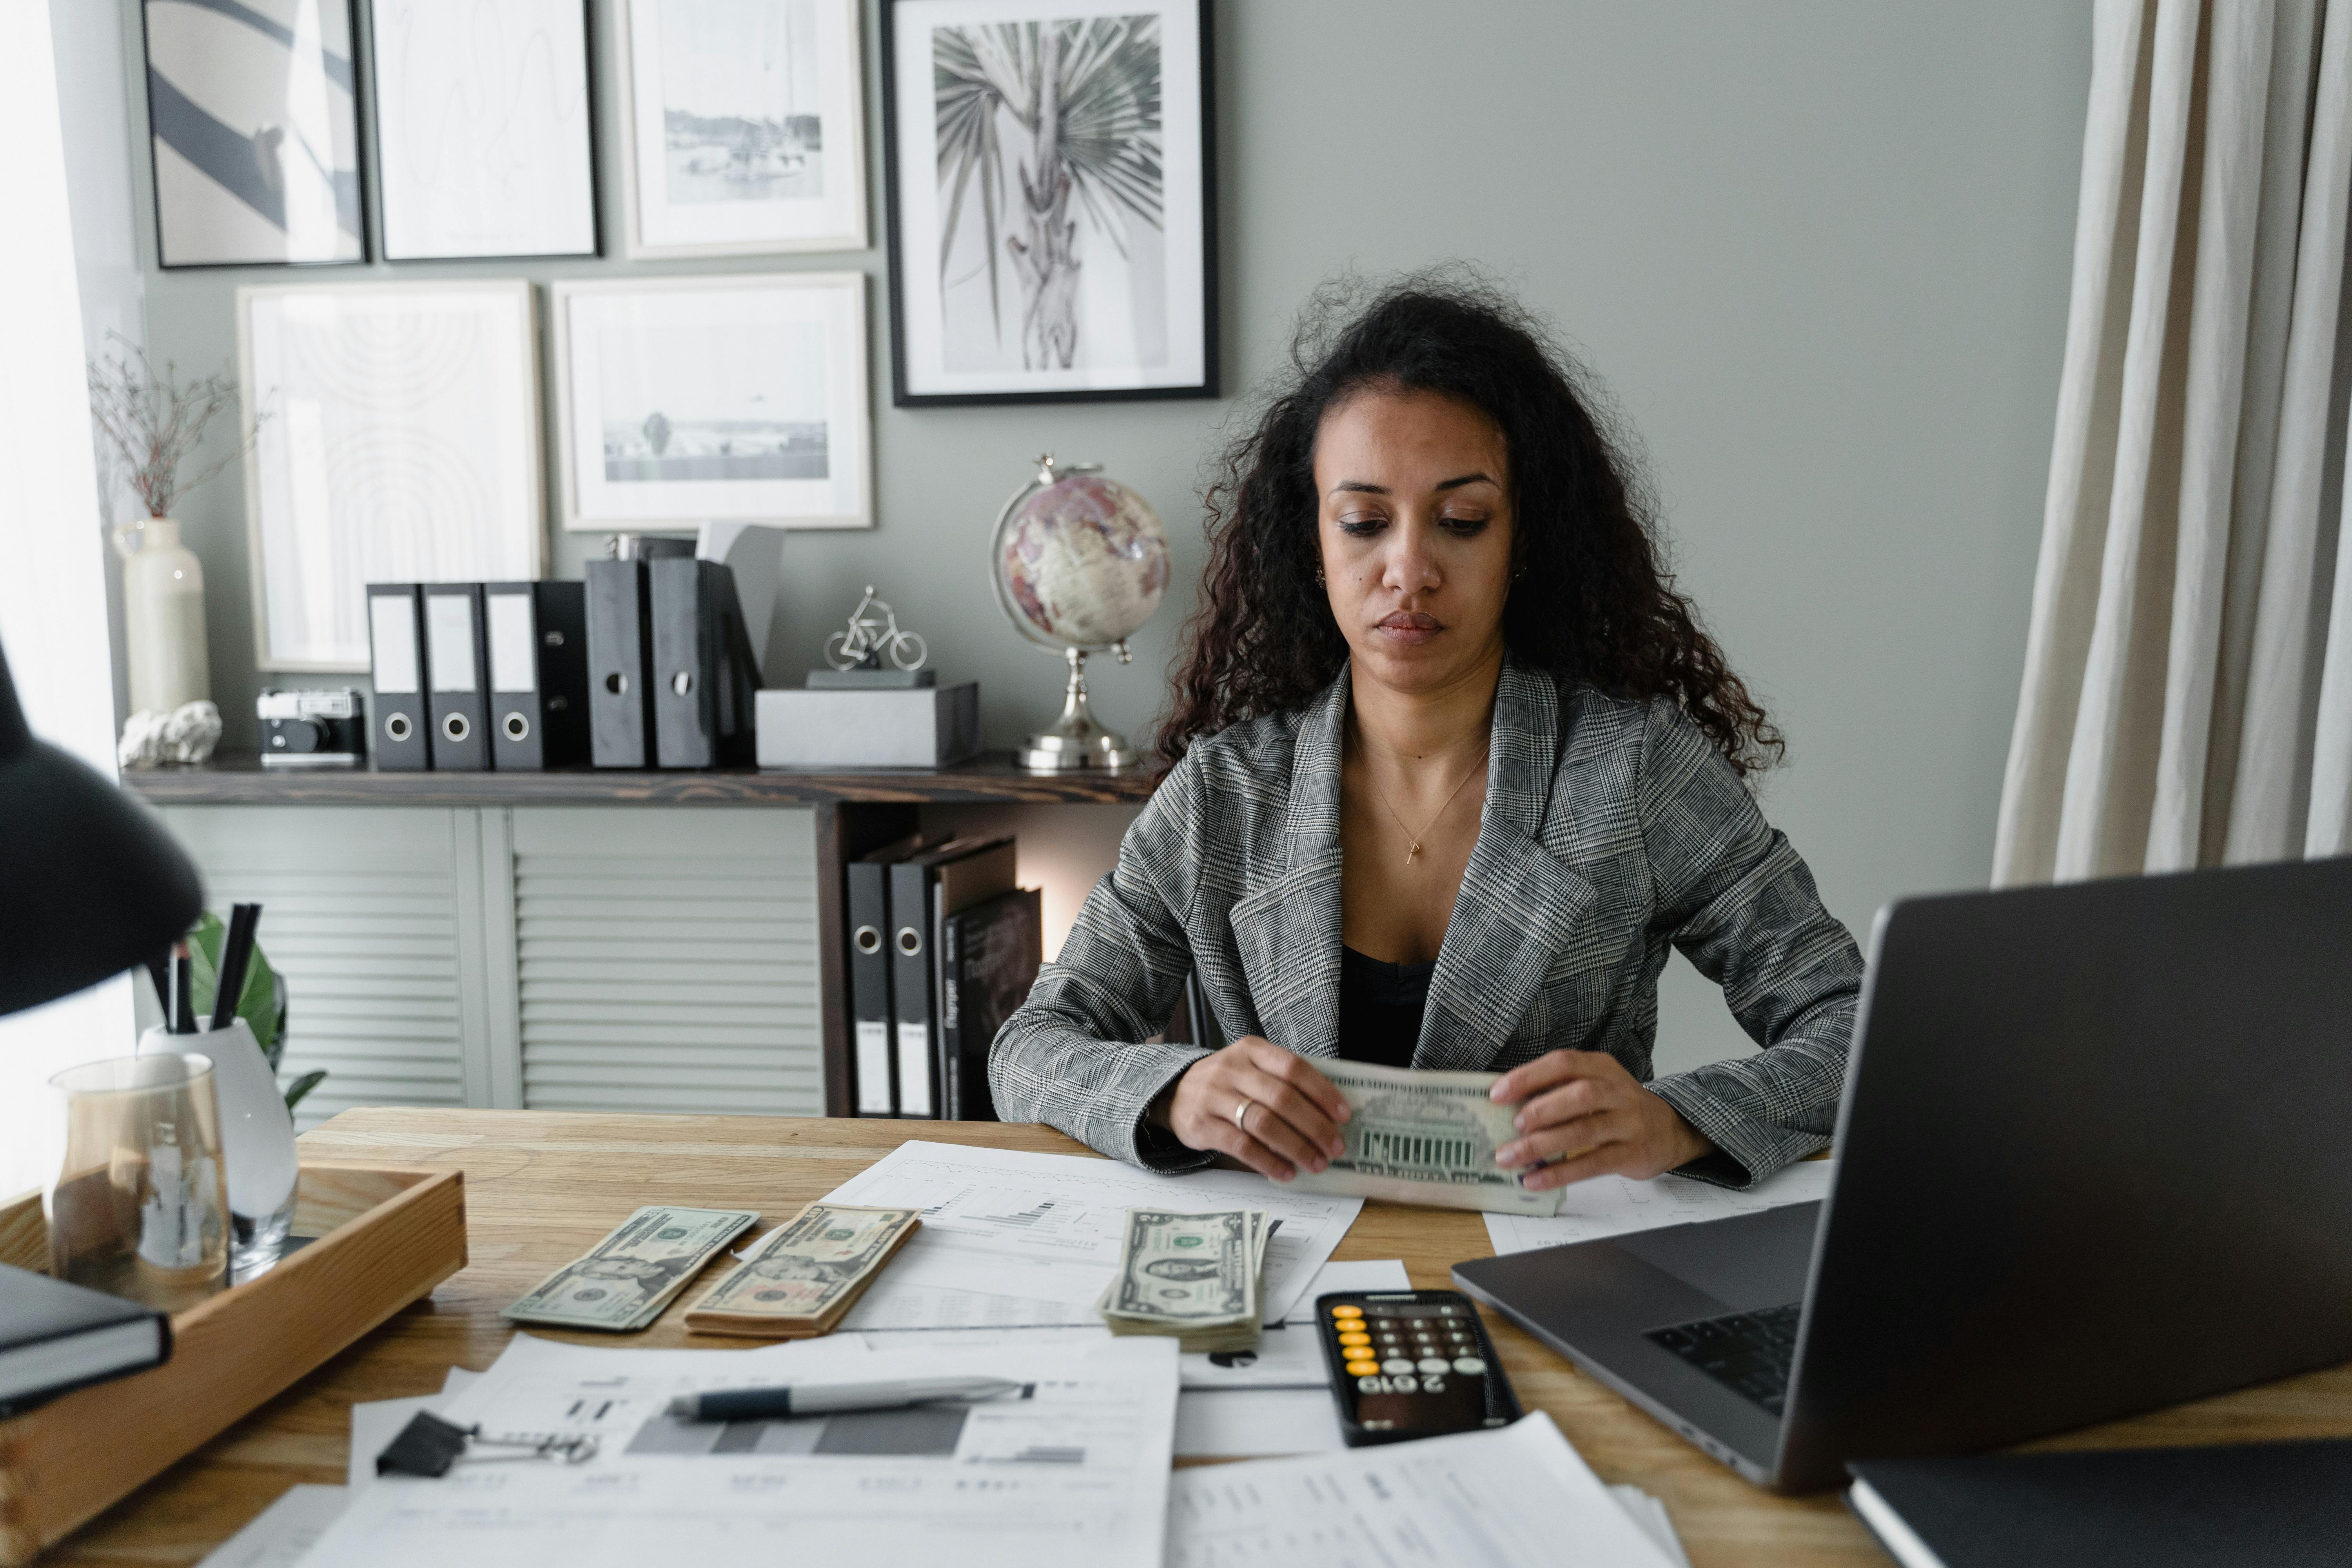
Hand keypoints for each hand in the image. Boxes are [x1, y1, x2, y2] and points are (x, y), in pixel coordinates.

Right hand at [1166, 1037, 1350, 1182]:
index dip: (1322, 1092)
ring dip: (1296, 1147)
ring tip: (1316, 1164)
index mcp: (1251, 1050)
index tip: (1343, 1115)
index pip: (1293, 1067)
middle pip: (1282, 1098)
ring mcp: (1214, 1096)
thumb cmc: (1227, 1085)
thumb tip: (1328, 1116)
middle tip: (1335, 1147)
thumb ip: (1282, 1082)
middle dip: (1315, 1126)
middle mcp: (1232, 1069)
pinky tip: (1286, 1173)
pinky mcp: (1201, 1124)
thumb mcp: (1251, 1069)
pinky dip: (1268, 1162)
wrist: (1173, 1093)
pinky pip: (1241, 1146)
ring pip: (1263, 1123)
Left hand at [1488, 1050, 1712, 1189]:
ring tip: (1510, 1158)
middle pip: (1579, 1095)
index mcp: (1602, 1067)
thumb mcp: (1596, 1086)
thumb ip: (1559, 1090)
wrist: (1671, 1130)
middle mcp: (1618, 1091)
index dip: (1528, 1076)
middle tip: (1513, 1126)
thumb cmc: (1617, 1107)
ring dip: (1542, 1146)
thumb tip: (1506, 1106)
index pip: (1563, 1063)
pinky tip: (1534, 1180)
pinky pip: (1592, 1164)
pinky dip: (1560, 1173)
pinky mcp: (1632, 1154)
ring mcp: (1628, 1123)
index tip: (1496, 1094)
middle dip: (1541, 1110)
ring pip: (1584, 1131)